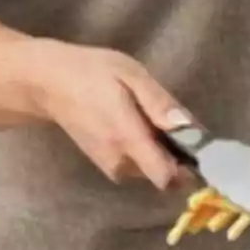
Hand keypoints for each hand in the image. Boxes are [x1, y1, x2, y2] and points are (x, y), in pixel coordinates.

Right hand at [23, 39, 193, 190]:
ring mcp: (110, 166)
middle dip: (178, 155)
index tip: (202, 148)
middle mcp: (120, 162)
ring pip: (152, 170)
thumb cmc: (92, 72)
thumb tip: (188, 127)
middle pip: (165, 174)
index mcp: (127, 139)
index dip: (190, 167)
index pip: (166, 177)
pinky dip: (147, 151)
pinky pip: (138, 165)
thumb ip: (159, 103)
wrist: (48, 84)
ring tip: (150, 118)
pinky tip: (138, 125)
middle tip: (173, 121)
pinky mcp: (106, 165)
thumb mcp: (130, 74)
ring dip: (162, 152)